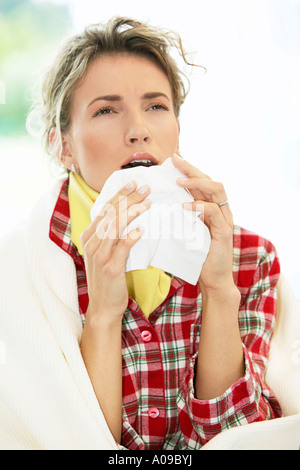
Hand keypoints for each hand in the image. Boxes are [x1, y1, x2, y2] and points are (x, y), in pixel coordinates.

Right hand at [81, 181, 150, 321]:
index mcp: (89, 237)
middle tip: (145, 188)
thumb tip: (128, 217)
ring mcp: (100, 256)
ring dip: (132, 213)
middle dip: (128, 199)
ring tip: (147, 203)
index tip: (133, 183)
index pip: (105, 210)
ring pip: (115, 227)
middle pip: (111, 215)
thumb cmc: (108, 279)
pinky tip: (141, 230)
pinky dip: (130, 237)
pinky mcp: (110, 268)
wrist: (103, 307)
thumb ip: (111, 236)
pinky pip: (121, 248)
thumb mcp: (105, 253)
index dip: (119, 195)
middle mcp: (92, 244)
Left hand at [172, 154, 234, 292]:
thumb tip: (158, 204)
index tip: (172, 159)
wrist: (213, 280)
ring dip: (197, 183)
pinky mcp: (225, 232)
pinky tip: (184, 206)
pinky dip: (199, 206)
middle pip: (210, 180)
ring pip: (217, 190)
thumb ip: (179, 217)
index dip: (189, 169)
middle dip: (192, 168)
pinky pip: (214, 213)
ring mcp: (225, 220)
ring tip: (179, 180)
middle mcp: (221, 210)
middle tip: (175, 159)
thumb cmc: (197, 257)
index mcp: (211, 208)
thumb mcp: (185, 232)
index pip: (202, 182)